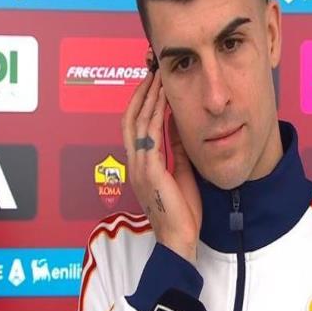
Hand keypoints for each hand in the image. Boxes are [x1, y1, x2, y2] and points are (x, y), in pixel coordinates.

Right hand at [122, 62, 201, 264]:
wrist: (179, 238)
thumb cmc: (180, 211)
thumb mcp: (179, 173)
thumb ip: (175, 150)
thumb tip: (177, 127)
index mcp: (141, 165)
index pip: (136, 126)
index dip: (142, 103)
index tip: (153, 84)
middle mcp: (135, 163)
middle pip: (131, 118)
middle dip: (140, 93)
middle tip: (151, 72)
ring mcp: (139, 166)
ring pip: (138, 122)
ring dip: (147, 97)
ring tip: (156, 77)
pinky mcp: (149, 171)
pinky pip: (150, 136)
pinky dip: (155, 114)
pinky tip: (163, 99)